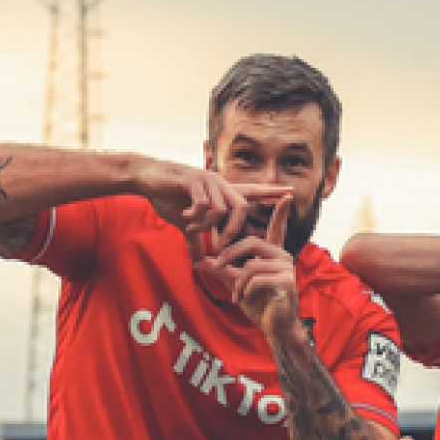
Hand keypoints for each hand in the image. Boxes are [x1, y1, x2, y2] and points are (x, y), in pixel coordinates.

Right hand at [133, 158, 291, 252]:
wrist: (147, 177)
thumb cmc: (168, 197)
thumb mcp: (185, 223)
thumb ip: (196, 240)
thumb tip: (199, 262)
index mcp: (222, 193)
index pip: (253, 191)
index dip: (271, 191)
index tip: (291, 192)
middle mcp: (219, 184)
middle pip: (241, 208)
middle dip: (233, 231)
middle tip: (219, 246)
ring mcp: (207, 180)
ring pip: (221, 209)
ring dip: (207, 225)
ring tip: (191, 226)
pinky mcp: (192, 179)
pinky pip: (203, 204)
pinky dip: (195, 216)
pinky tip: (184, 216)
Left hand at [205, 194, 302, 343]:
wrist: (276, 328)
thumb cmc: (260, 306)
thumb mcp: (237, 284)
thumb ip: (223, 271)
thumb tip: (202, 262)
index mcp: (274, 254)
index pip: (277, 228)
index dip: (281, 212)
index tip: (286, 195)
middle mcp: (283, 257)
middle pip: (252, 242)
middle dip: (229, 254)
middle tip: (216, 265)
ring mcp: (287, 269)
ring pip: (251, 264)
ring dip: (236, 281)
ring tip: (234, 296)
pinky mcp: (286, 282)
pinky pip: (256, 278)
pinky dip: (244, 289)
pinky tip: (243, 300)